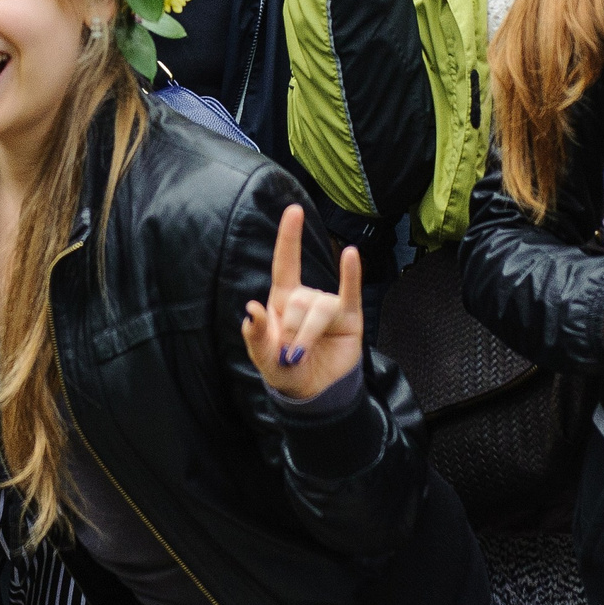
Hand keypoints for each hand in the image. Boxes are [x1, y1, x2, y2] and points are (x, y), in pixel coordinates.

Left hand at [240, 205, 363, 400]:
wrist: (315, 394)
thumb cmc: (286, 370)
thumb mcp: (264, 357)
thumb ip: (256, 336)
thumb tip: (252, 310)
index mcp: (283, 300)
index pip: (286, 262)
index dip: (289, 237)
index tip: (294, 211)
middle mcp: (308, 298)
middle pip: (299, 299)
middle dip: (292, 330)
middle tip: (290, 354)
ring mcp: (330, 306)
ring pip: (318, 308)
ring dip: (308, 335)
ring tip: (304, 355)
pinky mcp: (350, 317)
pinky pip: (350, 292)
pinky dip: (351, 275)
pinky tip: (351, 256)